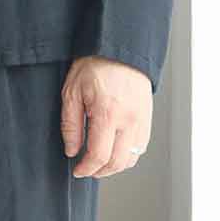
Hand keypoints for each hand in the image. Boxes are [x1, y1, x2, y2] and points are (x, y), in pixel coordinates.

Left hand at [60, 56, 152, 176]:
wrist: (120, 48)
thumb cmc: (95, 65)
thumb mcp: (72, 92)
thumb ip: (71, 125)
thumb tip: (72, 150)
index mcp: (108, 113)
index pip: (100, 155)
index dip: (87, 168)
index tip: (78, 170)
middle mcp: (129, 119)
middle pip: (117, 162)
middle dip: (100, 172)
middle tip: (87, 170)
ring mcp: (142, 119)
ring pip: (132, 157)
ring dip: (115, 166)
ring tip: (100, 163)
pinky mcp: (148, 117)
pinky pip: (141, 146)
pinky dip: (128, 154)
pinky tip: (115, 150)